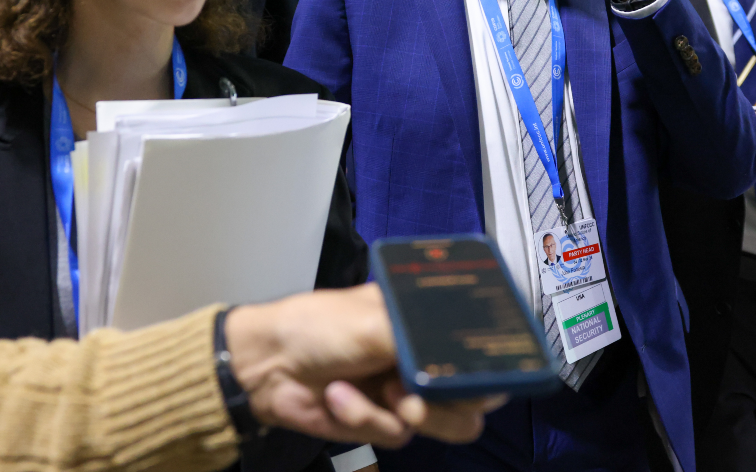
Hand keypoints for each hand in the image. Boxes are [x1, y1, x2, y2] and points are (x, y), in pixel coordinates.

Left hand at [226, 284, 504, 449]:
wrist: (267, 366)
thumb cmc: (315, 326)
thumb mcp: (372, 321)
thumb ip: (420, 339)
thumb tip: (456, 359)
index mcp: (424, 320)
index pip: (477, 345)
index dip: (488, 365)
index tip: (474, 377)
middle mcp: (421, 356)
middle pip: (472, 394)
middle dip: (445, 399)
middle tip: (417, 393)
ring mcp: (404, 391)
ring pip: (443, 422)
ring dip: (401, 410)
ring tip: (378, 392)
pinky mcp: (382, 422)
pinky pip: (396, 435)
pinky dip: (364, 417)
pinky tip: (339, 396)